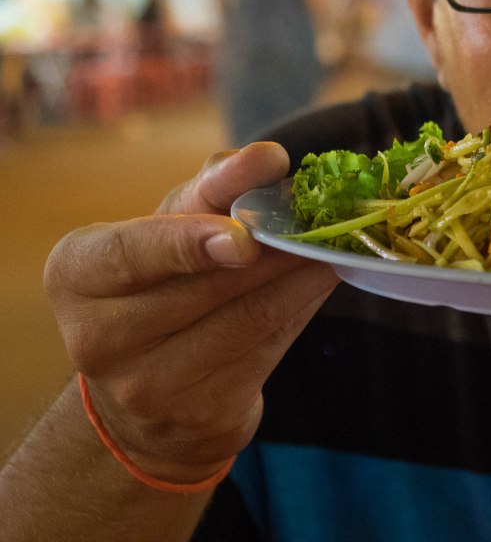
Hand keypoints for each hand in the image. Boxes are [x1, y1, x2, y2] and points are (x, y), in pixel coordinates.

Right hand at [44, 142, 339, 482]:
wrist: (150, 395)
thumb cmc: (162, 280)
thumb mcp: (171, 225)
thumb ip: (214, 186)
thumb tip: (266, 158)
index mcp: (77, 273)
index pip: (132, 252)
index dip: (190, 243)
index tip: (243, 235)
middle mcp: (98, 336)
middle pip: (205, 285)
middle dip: (273, 248)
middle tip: (321, 219)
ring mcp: (146, 386)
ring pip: (247, 317)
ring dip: (301, 275)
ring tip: (333, 242)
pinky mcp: (199, 413)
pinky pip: (269, 348)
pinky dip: (304, 306)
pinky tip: (326, 278)